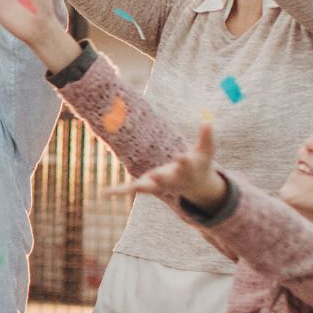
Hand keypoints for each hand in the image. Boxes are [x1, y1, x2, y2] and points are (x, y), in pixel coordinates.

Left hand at [103, 121, 229, 212]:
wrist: (196, 185)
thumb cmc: (200, 163)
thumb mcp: (206, 150)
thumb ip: (206, 137)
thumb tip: (208, 121)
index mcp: (186, 169)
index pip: (185, 163)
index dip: (183, 160)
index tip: (180, 156)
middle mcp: (171, 179)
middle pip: (165, 179)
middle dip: (160, 178)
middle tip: (155, 176)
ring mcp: (159, 184)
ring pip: (146, 187)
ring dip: (137, 187)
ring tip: (127, 188)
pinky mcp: (149, 186)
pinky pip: (131, 189)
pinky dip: (118, 191)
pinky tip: (104, 192)